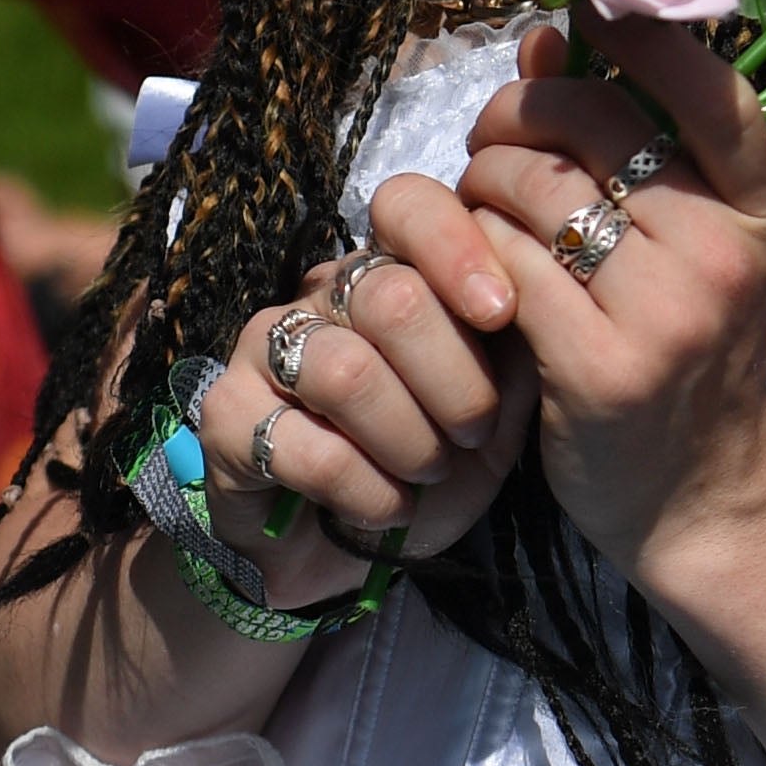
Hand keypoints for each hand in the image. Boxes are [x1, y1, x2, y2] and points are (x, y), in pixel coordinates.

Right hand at [195, 214, 532, 594]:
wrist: (353, 559)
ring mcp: (263, 347)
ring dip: (410, 441)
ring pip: (348, 373)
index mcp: (387, 274)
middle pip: (390, 297)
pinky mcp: (226, 415)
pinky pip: (307, 447)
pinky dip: (366, 491)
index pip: (406, 207)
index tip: (501, 313)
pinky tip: (382, 508)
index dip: (457, 249)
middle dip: (455, 380)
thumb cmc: (429, 472)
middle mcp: (318, 296)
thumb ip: (520, 353)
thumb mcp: (499, 418)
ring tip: (428, 473)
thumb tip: (539, 295)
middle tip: (474, 434)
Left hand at [444, 19, 765, 581]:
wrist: (705, 499)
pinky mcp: (596, 369)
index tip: (581, 16)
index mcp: (756, 213)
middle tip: (491, 137)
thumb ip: (633, 146)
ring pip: (536, 190)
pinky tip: (468, 271)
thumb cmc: (689, 357)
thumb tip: (550, 32)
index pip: (712, 93)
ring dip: (481, 182)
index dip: (640, 39)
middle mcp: (719, 254)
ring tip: (475, 205)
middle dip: (518, 114)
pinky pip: (502, 266)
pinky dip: (468, 254)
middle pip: (593, 124)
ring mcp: (662, 314)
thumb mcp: (695, 250)